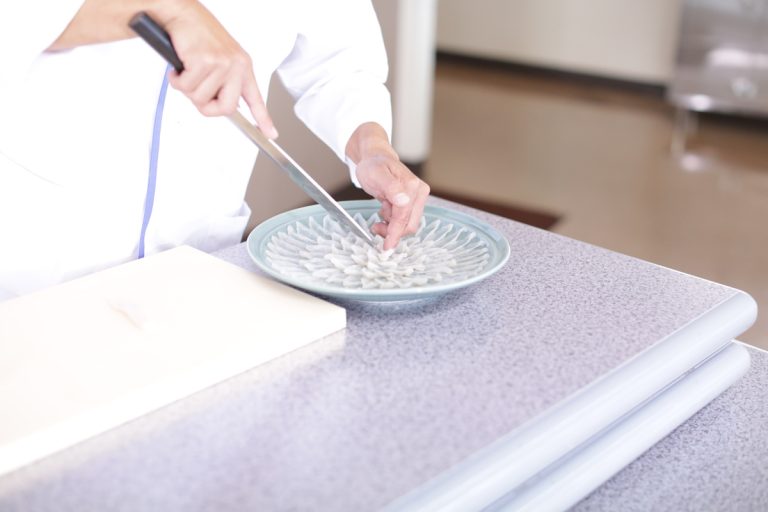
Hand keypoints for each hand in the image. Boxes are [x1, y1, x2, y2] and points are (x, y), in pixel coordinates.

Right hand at [164, 1, 277, 137]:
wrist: (183, 13)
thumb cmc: (199, 36)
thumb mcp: (220, 59)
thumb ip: (223, 82)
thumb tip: (219, 105)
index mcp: (243, 67)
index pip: (256, 99)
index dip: (263, 119)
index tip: (271, 134)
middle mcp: (236, 66)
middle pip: (225, 108)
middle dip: (206, 107)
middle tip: (196, 94)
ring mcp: (221, 64)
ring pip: (200, 98)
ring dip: (187, 89)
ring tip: (187, 70)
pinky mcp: (204, 61)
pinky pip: (186, 86)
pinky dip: (177, 80)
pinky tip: (179, 66)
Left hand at [355, 154, 429, 250]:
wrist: (375, 160)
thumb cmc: (374, 165)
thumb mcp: (376, 174)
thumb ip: (390, 186)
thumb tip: (403, 200)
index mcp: (412, 186)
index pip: (404, 216)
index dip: (394, 233)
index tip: (387, 247)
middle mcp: (419, 192)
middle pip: (409, 224)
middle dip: (393, 231)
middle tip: (376, 227)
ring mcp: (417, 199)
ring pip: (407, 225)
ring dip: (392, 227)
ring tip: (380, 216)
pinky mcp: (413, 204)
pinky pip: (405, 221)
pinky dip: (393, 222)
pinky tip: (385, 212)